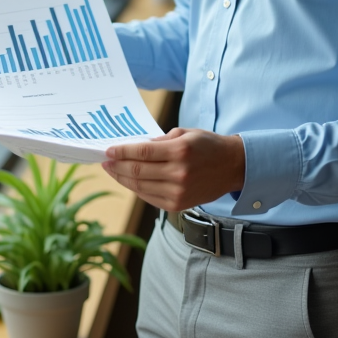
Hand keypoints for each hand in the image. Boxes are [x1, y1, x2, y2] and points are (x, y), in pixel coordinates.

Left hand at [102, 127, 245, 211]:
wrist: (232, 167)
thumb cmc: (207, 146)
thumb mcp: (185, 133)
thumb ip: (160, 141)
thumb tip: (134, 148)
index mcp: (180, 151)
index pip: (142, 152)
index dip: (122, 152)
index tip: (107, 150)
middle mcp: (179, 173)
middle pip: (138, 171)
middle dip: (117, 166)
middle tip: (104, 161)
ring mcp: (179, 192)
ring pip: (140, 186)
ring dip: (122, 178)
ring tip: (112, 170)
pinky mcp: (178, 204)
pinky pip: (149, 197)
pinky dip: (136, 189)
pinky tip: (128, 180)